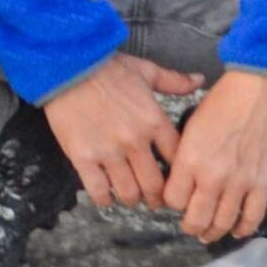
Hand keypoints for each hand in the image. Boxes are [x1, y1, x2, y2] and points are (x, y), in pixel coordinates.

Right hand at [42, 54, 203, 209]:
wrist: (69, 66)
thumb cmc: (106, 68)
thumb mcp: (146, 71)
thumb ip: (174, 81)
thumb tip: (198, 79)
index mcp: (154, 122)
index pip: (177, 161)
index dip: (180, 176)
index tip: (176, 181)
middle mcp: (134, 142)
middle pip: (155, 185)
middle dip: (157, 198)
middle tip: (156, 201)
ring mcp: (108, 152)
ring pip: (128, 192)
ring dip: (132, 199)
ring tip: (131, 197)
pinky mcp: (83, 157)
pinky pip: (98, 190)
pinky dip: (105, 199)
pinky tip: (106, 197)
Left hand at [162, 70, 266, 242]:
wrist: (260, 89)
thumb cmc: (223, 101)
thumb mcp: (190, 126)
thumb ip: (184, 156)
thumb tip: (180, 177)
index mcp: (189, 160)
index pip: (172, 200)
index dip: (171, 203)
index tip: (175, 200)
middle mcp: (212, 176)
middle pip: (195, 218)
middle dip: (190, 226)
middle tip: (189, 226)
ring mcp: (240, 182)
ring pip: (223, 222)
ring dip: (213, 232)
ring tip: (208, 234)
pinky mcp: (263, 182)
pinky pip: (253, 216)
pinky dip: (244, 228)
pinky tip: (237, 231)